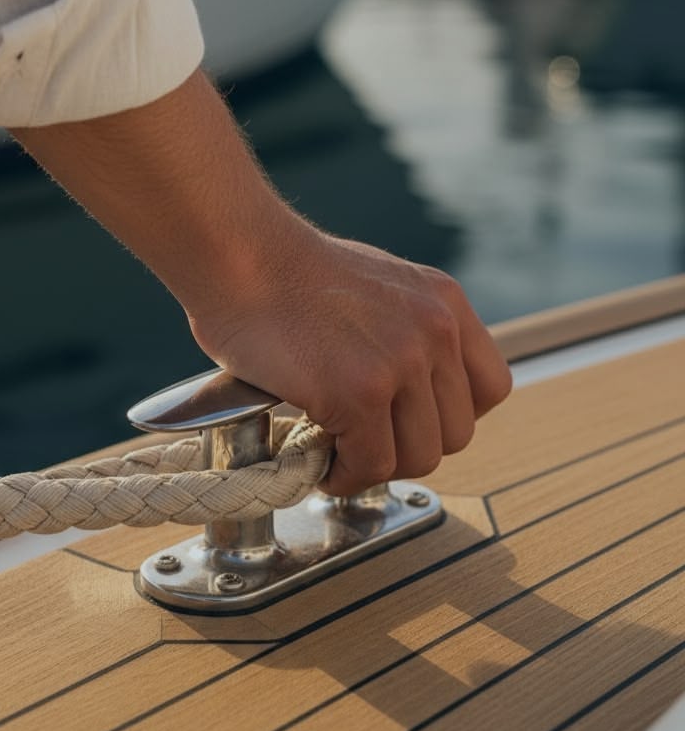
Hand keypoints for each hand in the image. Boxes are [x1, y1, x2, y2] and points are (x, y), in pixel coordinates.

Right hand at [190, 228, 511, 496]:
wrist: (238, 255)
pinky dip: (344, 475)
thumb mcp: (377, 287)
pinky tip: (321, 462)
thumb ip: (406, 332)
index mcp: (445, 303)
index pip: (491, 388)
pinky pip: (370, 465)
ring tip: (339, 452)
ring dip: (375, 465)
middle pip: (457, 433)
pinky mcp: (359, 393)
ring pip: (418, 457)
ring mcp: (401, 362)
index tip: (408, 420)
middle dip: (407, 446)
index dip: (449, 415)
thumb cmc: (284, 271)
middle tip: (364, 442)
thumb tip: (407, 394)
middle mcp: (435, 330)